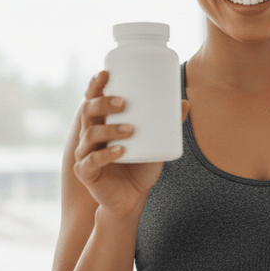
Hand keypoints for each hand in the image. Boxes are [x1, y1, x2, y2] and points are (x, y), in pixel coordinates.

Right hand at [73, 70, 188, 216]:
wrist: (132, 198)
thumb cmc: (141, 166)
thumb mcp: (155, 143)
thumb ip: (167, 125)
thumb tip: (184, 102)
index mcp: (102, 123)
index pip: (92, 99)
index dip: (95, 85)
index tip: (106, 73)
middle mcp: (89, 135)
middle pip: (88, 111)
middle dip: (103, 103)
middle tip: (124, 102)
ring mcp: (85, 153)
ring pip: (91, 134)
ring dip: (111, 129)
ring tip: (131, 130)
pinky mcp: (86, 172)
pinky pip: (92, 161)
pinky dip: (107, 154)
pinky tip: (120, 151)